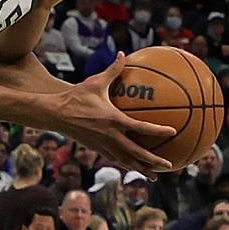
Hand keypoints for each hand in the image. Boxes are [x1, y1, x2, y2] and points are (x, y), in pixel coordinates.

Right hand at [57, 55, 174, 172]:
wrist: (55, 114)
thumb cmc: (75, 97)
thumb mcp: (95, 82)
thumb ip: (113, 70)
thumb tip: (122, 53)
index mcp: (113, 119)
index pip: (140, 127)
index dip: (157, 130)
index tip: (173, 131)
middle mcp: (110, 136)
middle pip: (136, 153)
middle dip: (153, 161)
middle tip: (168, 166)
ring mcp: (103, 145)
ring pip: (126, 161)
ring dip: (141, 169)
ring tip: (154, 176)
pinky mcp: (97, 150)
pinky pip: (116, 160)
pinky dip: (127, 165)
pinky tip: (135, 168)